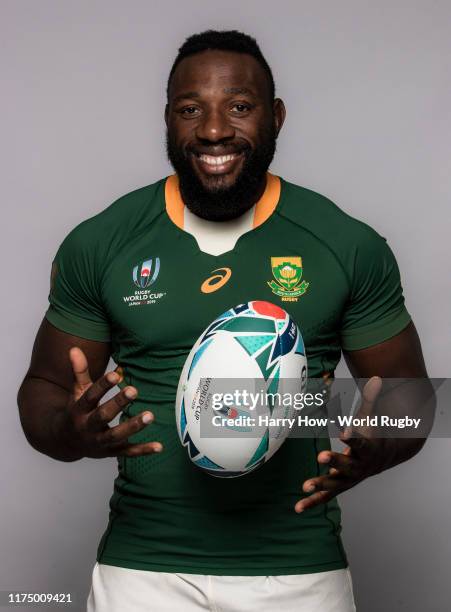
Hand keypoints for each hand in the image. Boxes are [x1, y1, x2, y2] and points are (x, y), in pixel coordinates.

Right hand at [57, 347, 162, 459]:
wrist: (64, 442)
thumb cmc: (76, 411)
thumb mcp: (76, 391)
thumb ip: (79, 371)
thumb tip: (74, 348)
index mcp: (79, 410)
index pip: (90, 396)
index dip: (102, 385)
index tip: (116, 374)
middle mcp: (87, 427)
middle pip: (103, 416)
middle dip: (118, 404)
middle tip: (134, 390)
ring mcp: (99, 442)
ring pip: (116, 436)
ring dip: (133, 426)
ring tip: (150, 415)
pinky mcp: (110, 452)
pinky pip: (128, 452)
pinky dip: (143, 450)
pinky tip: (159, 446)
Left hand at [295, 376, 389, 512]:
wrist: (383, 457)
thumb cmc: (373, 433)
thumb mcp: (372, 416)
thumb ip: (371, 399)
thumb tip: (378, 377)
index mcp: (367, 448)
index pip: (361, 442)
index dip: (354, 437)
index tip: (346, 432)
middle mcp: (359, 466)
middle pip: (346, 464)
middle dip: (334, 460)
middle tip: (321, 456)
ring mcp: (349, 479)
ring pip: (335, 484)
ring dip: (320, 485)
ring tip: (305, 485)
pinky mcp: (339, 486)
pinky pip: (325, 497)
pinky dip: (311, 502)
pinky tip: (297, 508)